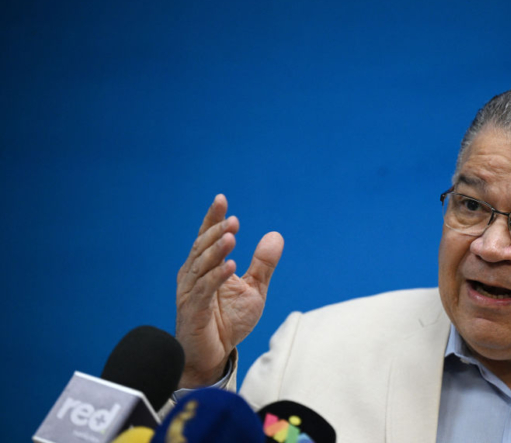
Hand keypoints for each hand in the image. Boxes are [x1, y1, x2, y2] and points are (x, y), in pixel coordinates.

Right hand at [175, 194, 283, 387]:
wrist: (214, 356)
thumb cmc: (229, 321)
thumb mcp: (254, 290)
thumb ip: (263, 264)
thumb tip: (276, 235)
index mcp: (205, 267)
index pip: (207, 238)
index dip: (213, 218)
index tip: (221, 199)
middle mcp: (193, 276)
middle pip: (203, 248)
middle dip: (217, 232)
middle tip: (234, 221)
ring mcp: (190, 293)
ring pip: (201, 266)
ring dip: (216, 251)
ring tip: (231, 236)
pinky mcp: (193, 311)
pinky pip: (204, 290)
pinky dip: (216, 277)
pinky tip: (230, 267)